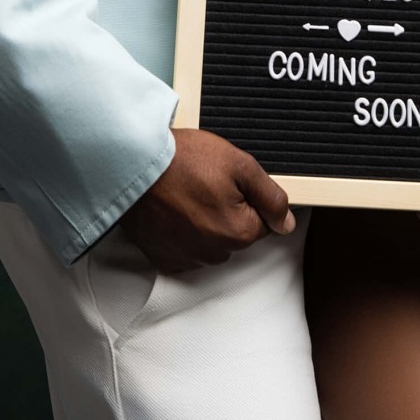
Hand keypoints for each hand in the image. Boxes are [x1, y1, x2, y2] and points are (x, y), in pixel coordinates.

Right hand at [114, 128, 295, 272]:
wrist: (132, 166)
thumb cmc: (181, 160)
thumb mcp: (239, 164)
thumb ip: (271, 196)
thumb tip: (288, 222)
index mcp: (239, 232)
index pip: (262, 221)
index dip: (249, 196)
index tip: (228, 181)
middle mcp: (216, 253)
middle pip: (236, 233)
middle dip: (227, 210)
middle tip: (204, 182)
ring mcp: (188, 258)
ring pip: (212, 241)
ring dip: (205, 223)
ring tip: (185, 193)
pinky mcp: (165, 258)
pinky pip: (186, 249)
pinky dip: (182, 233)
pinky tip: (172, 210)